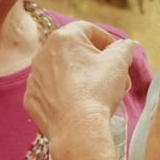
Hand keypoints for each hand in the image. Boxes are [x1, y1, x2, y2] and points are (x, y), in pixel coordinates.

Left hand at [25, 22, 135, 144]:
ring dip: (80, 77)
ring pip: (62, 71)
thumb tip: (127, 45)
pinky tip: (79, 105)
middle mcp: (43, 54)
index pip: (88, 29)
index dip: (107, 40)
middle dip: (96, 61)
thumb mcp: (119, 62)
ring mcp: (34, 77)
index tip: (118, 54)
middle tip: (114, 76)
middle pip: (74, 51)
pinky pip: (51, 91)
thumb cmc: (98, 90)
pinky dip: (65, 94)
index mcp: (63, 38)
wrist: (77, 129)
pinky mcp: (31, 99)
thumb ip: (124, 47)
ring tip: (98, 93)